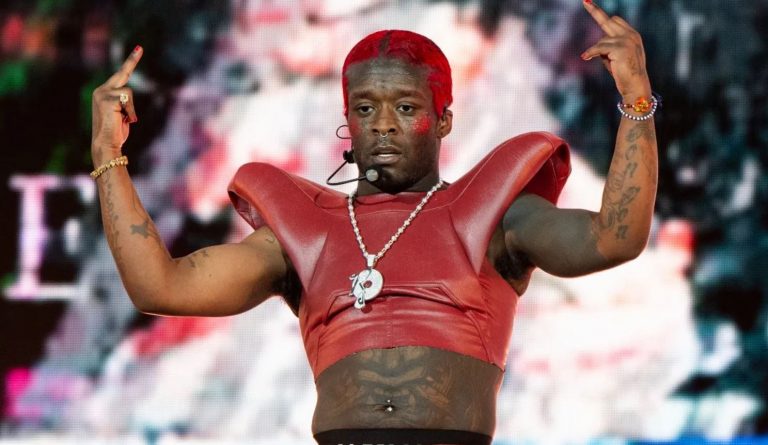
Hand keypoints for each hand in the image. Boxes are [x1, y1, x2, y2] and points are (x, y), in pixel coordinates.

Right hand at [91, 45, 142, 162]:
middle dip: (131, 60)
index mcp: (103, 92)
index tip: (138, 49)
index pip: (119, 76)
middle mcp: (100, 90)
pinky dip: (130, 111)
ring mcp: (102, 94)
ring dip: (131, 108)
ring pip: (129, 92)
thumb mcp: (121, 113)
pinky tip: (123, 119)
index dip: (130, 63)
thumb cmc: (115, 132)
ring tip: (124, 119)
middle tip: (140, 48)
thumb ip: (123, 101)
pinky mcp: (106, 99)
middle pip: (122, 73)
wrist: (106, 144)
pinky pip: (127, 100)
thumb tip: (127, 93)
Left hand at [580, 0, 650, 99]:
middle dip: (596, 12)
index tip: (589, 3)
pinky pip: (599, 48)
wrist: (635, 86)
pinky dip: (591, 53)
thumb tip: (596, 45)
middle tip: (585, 2)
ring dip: (599, 52)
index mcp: (632, 35)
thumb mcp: (615, 57)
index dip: (600, 14)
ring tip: (609, 63)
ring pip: (602, 40)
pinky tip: (585, 57)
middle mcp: (631, 35)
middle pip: (609, 21)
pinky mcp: (621, 48)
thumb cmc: (623, 73)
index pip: (615, 20)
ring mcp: (627, 40)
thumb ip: (608, 47)